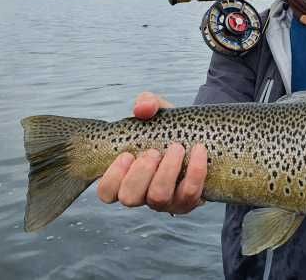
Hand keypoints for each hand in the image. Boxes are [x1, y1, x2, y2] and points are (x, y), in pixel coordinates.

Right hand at [97, 92, 207, 215]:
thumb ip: (146, 104)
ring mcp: (164, 201)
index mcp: (125, 177)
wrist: (199, 136)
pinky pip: (190, 193)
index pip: (106, 192)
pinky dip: (195, 171)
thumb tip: (143, 108)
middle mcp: (142, 194)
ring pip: (158, 198)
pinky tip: (199, 150)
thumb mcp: (156, 112)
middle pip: (129, 198)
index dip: (112, 177)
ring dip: (167, 171)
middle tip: (154, 152)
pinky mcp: (188, 201)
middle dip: (140, 173)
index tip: (127, 154)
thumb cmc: (168, 128)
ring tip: (177, 148)